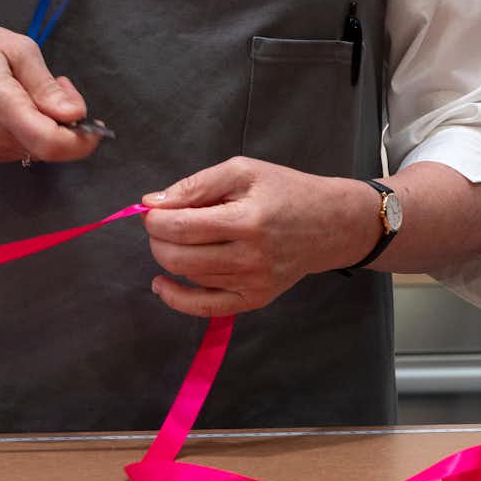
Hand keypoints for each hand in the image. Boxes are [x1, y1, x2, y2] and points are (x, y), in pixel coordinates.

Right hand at [0, 19, 96, 166]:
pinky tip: (14, 106)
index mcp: (2, 104)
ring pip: (38, 148)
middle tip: (57, 84)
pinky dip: (30, 130)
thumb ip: (47, 86)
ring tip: (28, 90)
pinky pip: (23, 148)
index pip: (51, 143)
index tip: (92, 123)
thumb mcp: (17, 48)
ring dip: (48, 124)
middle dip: (66, 121)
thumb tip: (75, 115)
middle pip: (50, 146)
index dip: (81, 140)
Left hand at [139, 158, 376, 315]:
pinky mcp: (256, 299)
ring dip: (169, 257)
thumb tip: (152, 203)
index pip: (181, 227)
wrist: (329, 224)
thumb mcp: (242, 172)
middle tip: (161, 223)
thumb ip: (195, 186)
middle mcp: (251, 258)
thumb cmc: (284, 191)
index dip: (154, 219)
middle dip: (157, 239)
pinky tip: (162, 284)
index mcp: (247, 220)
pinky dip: (177, 298)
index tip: (151, 209)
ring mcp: (254, 283)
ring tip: (177, 238)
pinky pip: (206, 308)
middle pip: (179, 257)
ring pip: (189, 277)